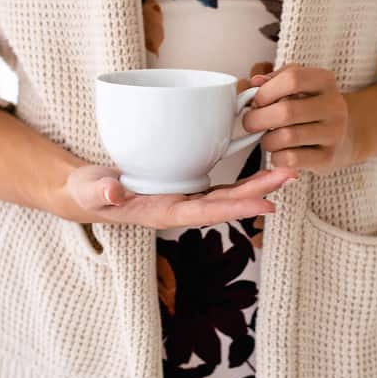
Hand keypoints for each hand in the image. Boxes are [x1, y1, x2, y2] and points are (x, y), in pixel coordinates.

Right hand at [62, 163, 298, 229]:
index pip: (204, 212)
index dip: (235, 207)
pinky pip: (217, 183)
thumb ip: (99, 192)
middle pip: (225, 201)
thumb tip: (114, 193)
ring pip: (227, 192)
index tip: (266, 203)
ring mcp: (183, 197)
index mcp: (161, 212)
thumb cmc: (87, 192)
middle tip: (290, 175)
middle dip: (258, 190)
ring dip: (257, 183)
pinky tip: (261, 165)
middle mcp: (178, 207)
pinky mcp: (183, 185)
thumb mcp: (88, 190)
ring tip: (287, 172)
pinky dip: (240, 176)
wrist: (85, 192)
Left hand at [241, 62, 356, 174]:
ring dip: (266, 140)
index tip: (256, 101)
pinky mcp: (328, 157)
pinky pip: (291, 159)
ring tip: (267, 138)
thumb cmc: (309, 107)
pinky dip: (276, 157)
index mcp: (324, 81)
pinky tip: (279, 152)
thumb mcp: (296, 86)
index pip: (292, 79)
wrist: (343, 136)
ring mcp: (333, 133)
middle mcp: (333, 105)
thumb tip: (252, 82)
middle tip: (250, 123)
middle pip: (286, 111)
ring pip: (286, 137)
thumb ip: (271, 81)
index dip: (266, 91)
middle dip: (258, 119)